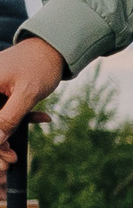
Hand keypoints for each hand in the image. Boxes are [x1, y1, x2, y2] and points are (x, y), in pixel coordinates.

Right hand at [0, 38, 68, 166]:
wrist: (52, 47)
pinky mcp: (0, 92)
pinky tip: (43, 118)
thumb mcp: (26, 95)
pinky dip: (19, 120)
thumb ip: (9, 118)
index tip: (2, 158)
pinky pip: (3, 112)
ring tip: (16, 155)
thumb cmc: (39, 66)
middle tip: (11, 160)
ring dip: (6, 136)